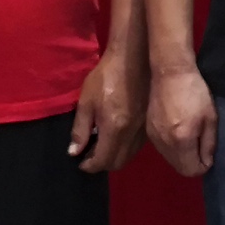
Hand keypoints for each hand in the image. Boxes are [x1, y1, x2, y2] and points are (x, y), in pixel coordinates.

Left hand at [71, 48, 144, 173]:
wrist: (132, 58)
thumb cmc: (105, 77)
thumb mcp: (86, 101)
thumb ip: (80, 130)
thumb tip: (74, 152)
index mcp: (114, 128)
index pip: (103, 161)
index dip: (89, 166)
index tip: (81, 162)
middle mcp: (132, 134)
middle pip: (118, 163)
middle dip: (102, 164)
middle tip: (90, 154)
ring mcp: (143, 129)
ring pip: (129, 156)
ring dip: (115, 157)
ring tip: (102, 145)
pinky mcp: (149, 123)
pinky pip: (137, 146)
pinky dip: (125, 148)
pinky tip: (117, 136)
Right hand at [146, 63, 218, 177]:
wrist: (170, 74)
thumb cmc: (195, 93)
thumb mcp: (210, 118)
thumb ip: (209, 144)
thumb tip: (207, 163)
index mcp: (181, 140)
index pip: (191, 170)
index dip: (203, 166)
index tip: (208, 155)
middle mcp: (165, 144)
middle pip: (180, 168)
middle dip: (192, 163)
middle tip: (201, 147)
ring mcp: (154, 138)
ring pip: (170, 160)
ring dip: (182, 156)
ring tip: (191, 138)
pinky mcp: (148, 131)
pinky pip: (163, 149)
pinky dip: (172, 147)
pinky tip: (178, 131)